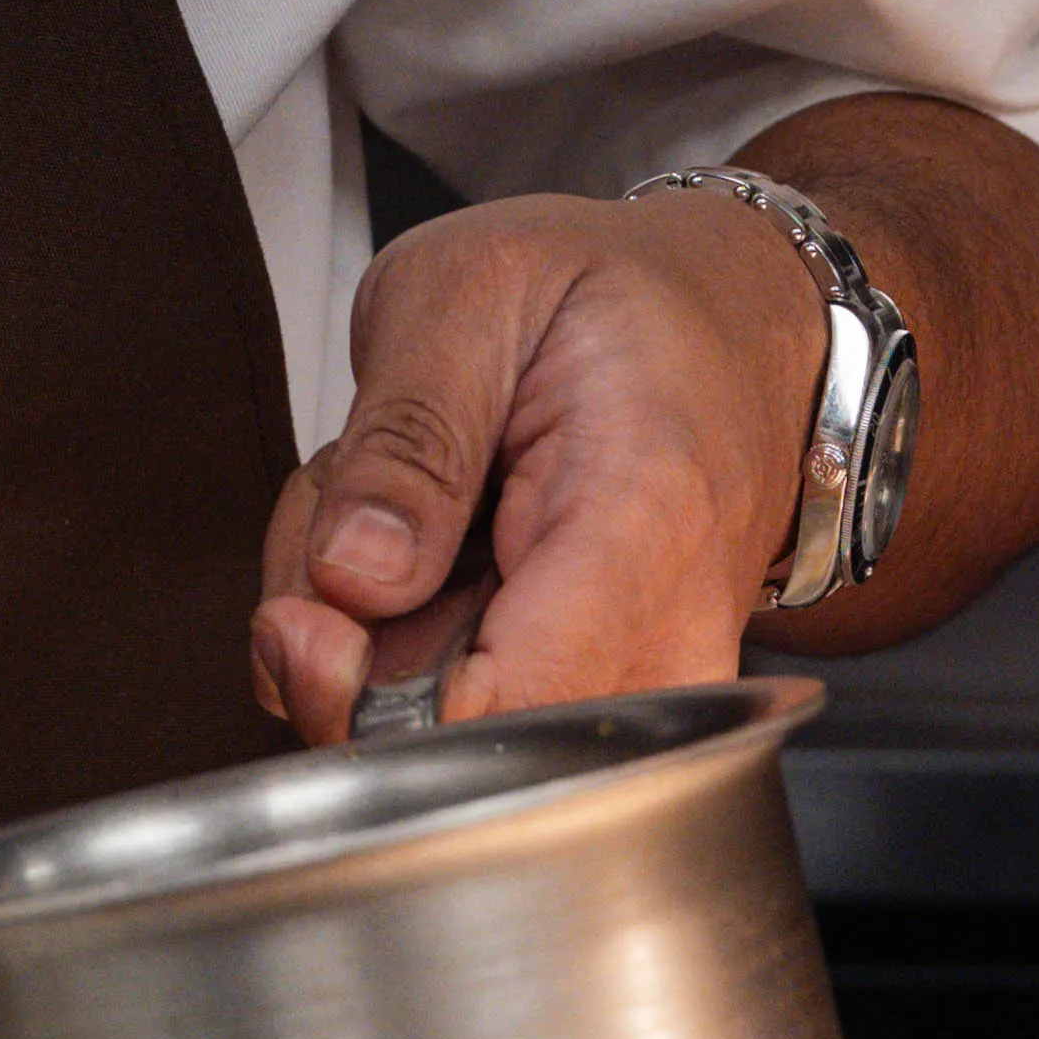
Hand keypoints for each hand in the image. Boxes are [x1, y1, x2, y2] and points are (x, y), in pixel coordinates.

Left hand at [250, 188, 822, 743]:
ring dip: (360, 624)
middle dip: (342, 638)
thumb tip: (353, 579)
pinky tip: (421, 546)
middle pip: (451, 748)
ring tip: (403, 500)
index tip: (305, 614)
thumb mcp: (476, 291)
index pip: (505, 713)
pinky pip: (444, 718)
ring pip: (427, 737)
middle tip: (353, 504)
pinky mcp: (592, 707)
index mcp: (643, 531)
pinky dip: (388, 635)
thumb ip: (407, 436)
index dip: (365, 697)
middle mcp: (665, 648)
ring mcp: (637, 692)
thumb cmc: (617, 302)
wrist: (733, 325)